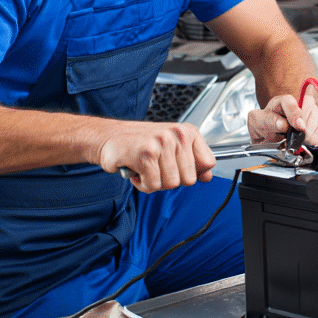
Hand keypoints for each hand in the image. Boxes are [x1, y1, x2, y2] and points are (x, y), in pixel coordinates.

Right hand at [95, 121, 215, 192]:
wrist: (109, 138)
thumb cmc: (140, 143)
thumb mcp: (171, 148)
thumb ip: (192, 162)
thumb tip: (208, 176)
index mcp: (187, 131)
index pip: (208, 163)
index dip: (193, 172)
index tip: (176, 167)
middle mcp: (177, 134)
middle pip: (189, 179)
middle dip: (170, 179)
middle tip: (155, 167)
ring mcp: (162, 143)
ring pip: (171, 184)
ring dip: (155, 182)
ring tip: (145, 167)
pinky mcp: (146, 154)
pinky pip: (154, 185)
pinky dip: (142, 184)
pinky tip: (136, 170)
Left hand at [247, 93, 317, 145]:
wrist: (266, 137)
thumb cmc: (262, 127)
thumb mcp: (256, 123)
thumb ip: (267, 121)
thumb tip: (283, 124)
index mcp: (279, 102)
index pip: (290, 101)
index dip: (295, 113)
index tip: (299, 127)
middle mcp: (295, 104)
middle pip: (309, 108)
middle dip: (306, 127)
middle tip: (300, 139)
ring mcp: (307, 110)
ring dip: (312, 132)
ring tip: (302, 141)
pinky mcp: (316, 120)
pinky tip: (311, 139)